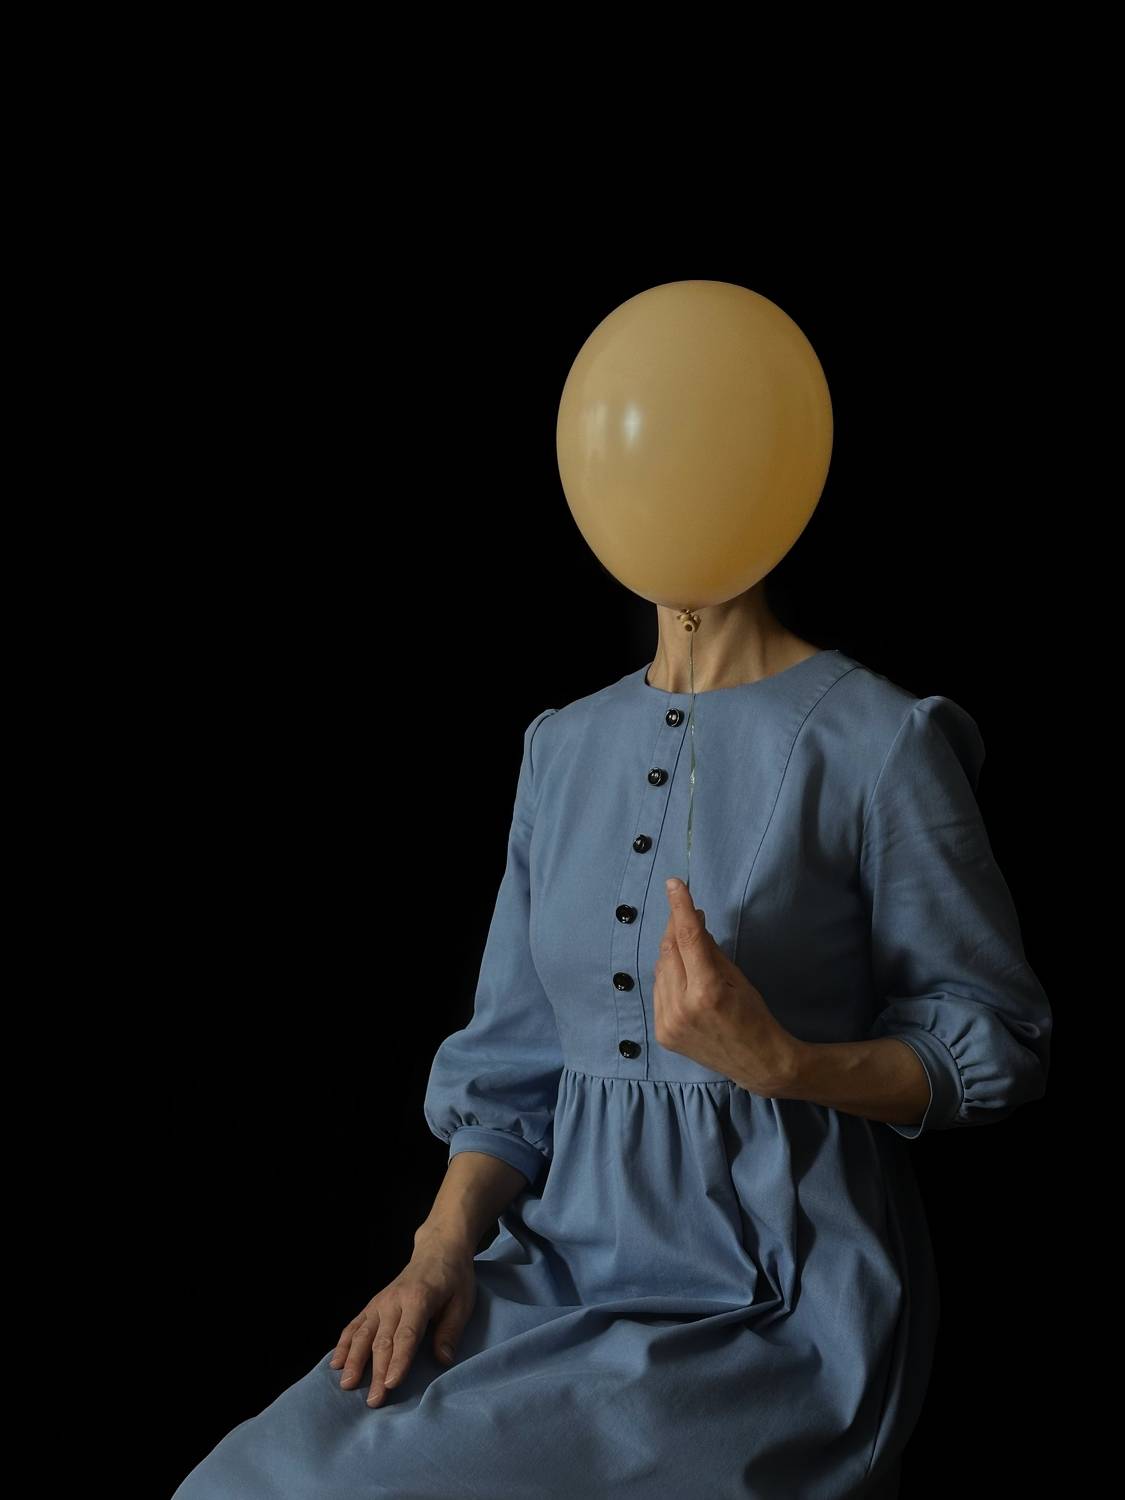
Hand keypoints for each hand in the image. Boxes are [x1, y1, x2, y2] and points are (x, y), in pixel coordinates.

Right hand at [329, 1235, 476, 1406]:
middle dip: (376, 1372)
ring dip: (354, 1360)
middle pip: (383, 1340)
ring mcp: (380, 1302)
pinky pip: (355, 1324)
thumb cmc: (453, 1278)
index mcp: (419, 1299)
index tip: (390, 1384)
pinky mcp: (373, 1304)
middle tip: (373, 1401)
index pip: (407, 1335)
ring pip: (363, 1333)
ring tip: (346, 1384)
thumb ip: (451, 1331)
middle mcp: (394, 1300)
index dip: (398, 1361)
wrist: (438, 1249)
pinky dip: (344, 1343)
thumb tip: (443, 1361)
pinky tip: (335, 1362)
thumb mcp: (463, 1302)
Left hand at [653, 876, 800, 1096]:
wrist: (757, 1063)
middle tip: (687, 913)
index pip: (688, 938)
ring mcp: (668, 1023)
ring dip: (672, 953)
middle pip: (669, 951)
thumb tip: (691, 922)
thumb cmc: (754, 1016)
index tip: (674, 884)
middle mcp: (682, 1007)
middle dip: (675, 928)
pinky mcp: (662, 1033)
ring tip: (690, 949)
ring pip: (660, 970)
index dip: (680, 907)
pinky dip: (668, 976)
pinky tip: (682, 974)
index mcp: (707, 991)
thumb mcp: (737, 977)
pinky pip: (659, 991)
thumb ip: (710, 950)